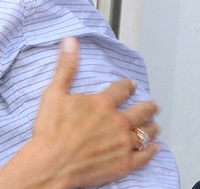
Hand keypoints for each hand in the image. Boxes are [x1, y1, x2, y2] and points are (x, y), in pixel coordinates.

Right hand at [32, 37, 159, 186]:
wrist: (52, 162)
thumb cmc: (50, 130)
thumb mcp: (54, 93)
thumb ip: (66, 67)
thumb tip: (71, 42)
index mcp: (102, 103)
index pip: (121, 90)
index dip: (127, 86)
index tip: (131, 85)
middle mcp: (117, 121)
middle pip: (140, 111)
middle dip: (147, 106)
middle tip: (152, 105)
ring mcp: (123, 143)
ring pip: (145, 132)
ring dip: (151, 127)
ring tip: (155, 125)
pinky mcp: (124, 163)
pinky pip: (144, 155)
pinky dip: (151, 150)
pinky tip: (154, 148)